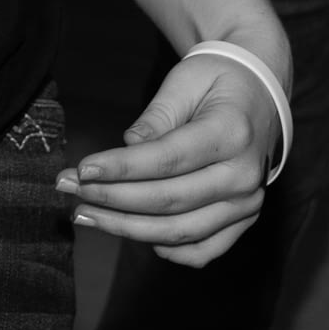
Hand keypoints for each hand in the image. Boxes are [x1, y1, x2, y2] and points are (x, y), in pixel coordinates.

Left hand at [58, 46, 282, 267]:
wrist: (259, 92)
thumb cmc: (216, 80)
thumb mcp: (186, 80)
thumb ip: (156, 117)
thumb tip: (126, 149)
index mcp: (232, 132)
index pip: (168, 160)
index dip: (122, 168)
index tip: (82, 170)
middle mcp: (245, 175)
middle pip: (169, 201)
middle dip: (112, 199)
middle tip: (69, 190)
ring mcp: (248, 203)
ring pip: (179, 232)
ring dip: (127, 228)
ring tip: (86, 214)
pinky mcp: (244, 219)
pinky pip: (202, 250)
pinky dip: (167, 249)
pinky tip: (133, 234)